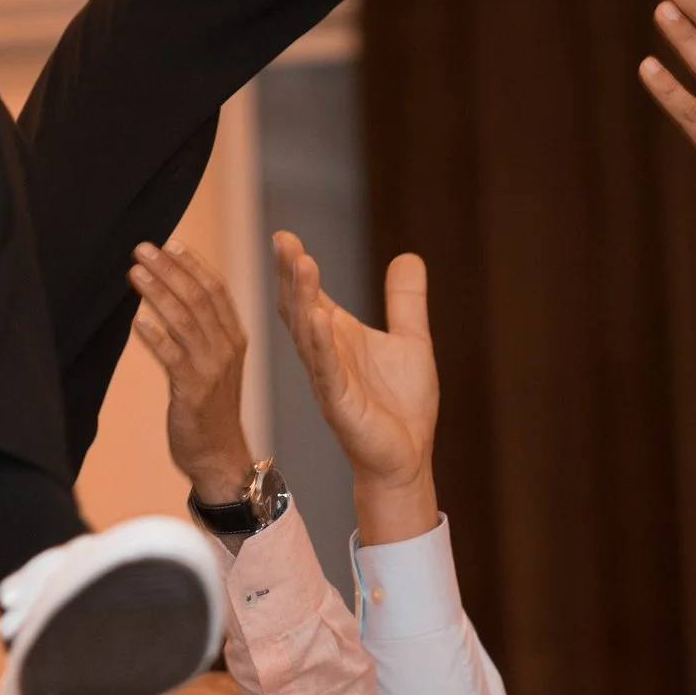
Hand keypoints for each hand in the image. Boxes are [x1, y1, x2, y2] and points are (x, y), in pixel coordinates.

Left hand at [129, 243, 257, 501]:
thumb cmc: (210, 408)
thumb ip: (201, 330)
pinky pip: (172, 357)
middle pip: (198, 297)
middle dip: (170, 269)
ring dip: (158, 292)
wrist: (219, 455)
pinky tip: (137, 320)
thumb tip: (174, 294)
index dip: (192, 264)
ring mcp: (212, 368)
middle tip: (143, 248)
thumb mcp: (214, 363)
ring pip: (184, 319)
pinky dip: (155, 336)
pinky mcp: (193, 390)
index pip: (216, 289)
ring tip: (134, 272)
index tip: (170, 243)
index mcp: (235, 337)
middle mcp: (227, 347)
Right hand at [273, 233, 440, 543]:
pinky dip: (322, 343)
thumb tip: (408, 256)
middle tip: (284, 242)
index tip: (284, 236)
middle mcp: (325, 354)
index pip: (309, 295)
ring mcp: (329, 379)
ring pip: (307, 334)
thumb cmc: (402, 406)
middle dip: (291, 274)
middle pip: (298, 307)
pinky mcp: (341, 404)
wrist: (407, 458)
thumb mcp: (411, 340)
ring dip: (303, 299)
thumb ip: (405, 300)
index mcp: (337, 337)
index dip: (295, 267)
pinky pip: (327, 370)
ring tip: (303, 264)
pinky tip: (319, 318)